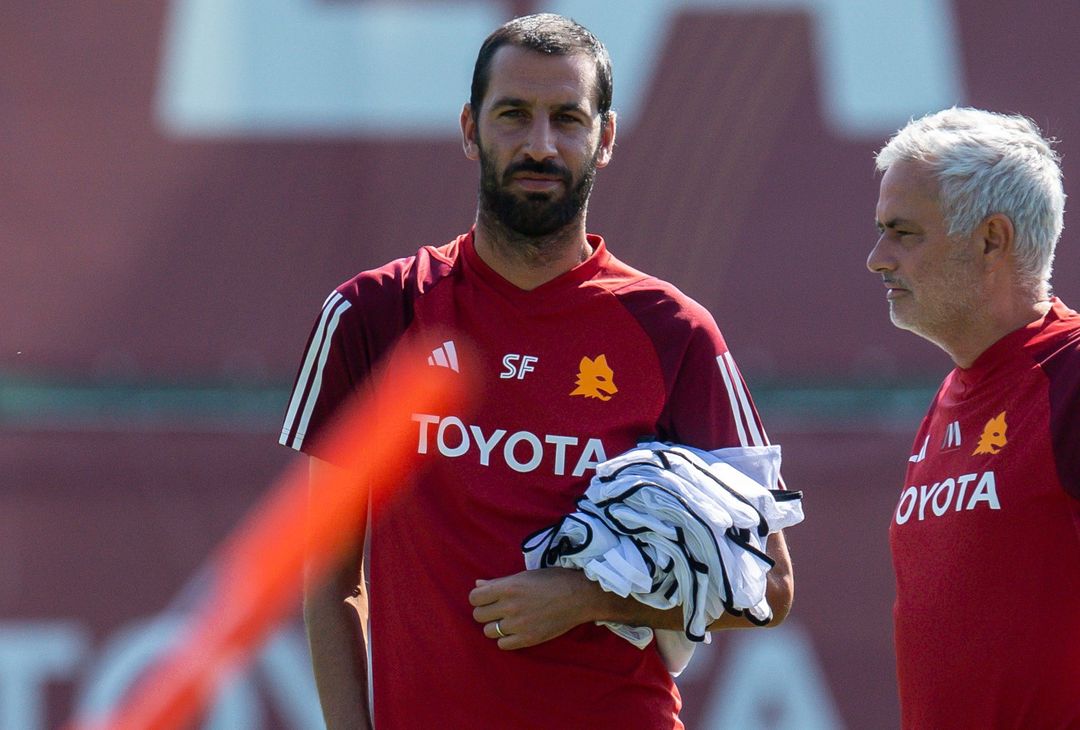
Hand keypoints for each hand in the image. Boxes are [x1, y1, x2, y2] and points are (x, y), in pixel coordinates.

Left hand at [468, 568, 598, 649]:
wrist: (579, 596)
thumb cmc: (553, 581)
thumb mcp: (524, 576)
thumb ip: (498, 582)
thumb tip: (477, 584)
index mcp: (508, 587)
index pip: (474, 597)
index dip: (479, 598)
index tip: (488, 599)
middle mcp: (510, 606)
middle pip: (478, 615)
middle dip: (485, 612)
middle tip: (497, 610)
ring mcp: (518, 624)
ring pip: (488, 631)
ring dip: (495, 626)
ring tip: (507, 621)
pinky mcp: (528, 639)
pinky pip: (502, 645)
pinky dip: (505, 639)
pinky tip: (514, 632)